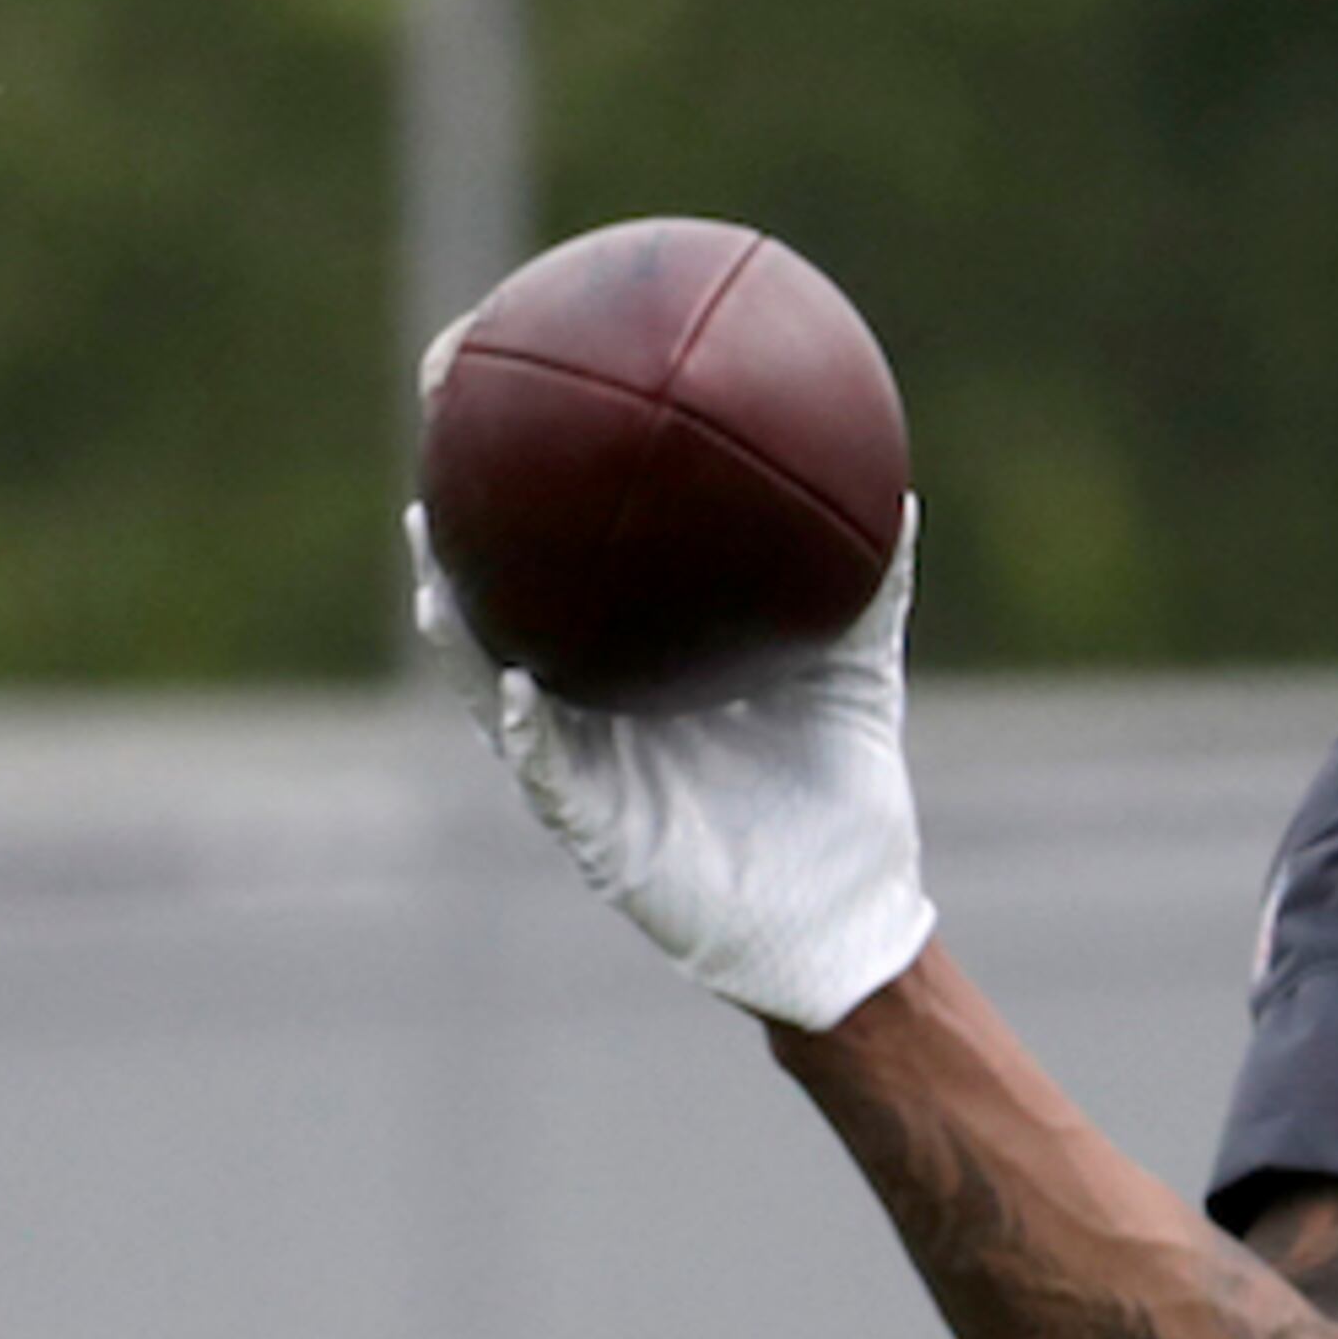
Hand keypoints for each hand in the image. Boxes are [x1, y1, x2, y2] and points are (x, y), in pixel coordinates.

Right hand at [407, 498, 939, 1029]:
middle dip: (461, 549)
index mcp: (644, 670)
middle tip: (438, 477)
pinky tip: (510, 681)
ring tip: (434, 564)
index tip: (513, 430)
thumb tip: (903, 496)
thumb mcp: (856, 672)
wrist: (846, 908)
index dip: (535, 514)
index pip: (574, 579)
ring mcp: (587, 770)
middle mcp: (598, 712)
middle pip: (504, 617)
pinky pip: (547, 770)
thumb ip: (871, 592)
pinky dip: (524, 726)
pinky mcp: (595, 831)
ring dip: (459, 632)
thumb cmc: (842, 791)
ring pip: (494, 688)